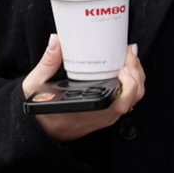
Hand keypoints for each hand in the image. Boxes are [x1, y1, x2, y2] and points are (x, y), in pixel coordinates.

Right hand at [23, 35, 144, 141]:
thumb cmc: (40, 112)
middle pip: (133, 97)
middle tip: (129, 52)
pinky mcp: (107, 114)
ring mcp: (107, 116)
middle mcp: (102, 115)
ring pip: (133, 99)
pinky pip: (128, 100)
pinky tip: (125, 69)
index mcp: (89, 109)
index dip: (129, 82)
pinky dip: (132, 84)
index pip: (120, 101)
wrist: (41, 131)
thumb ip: (48, 63)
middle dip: (137, 73)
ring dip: (136, 78)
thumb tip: (56, 41)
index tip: (124, 64)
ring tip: (129, 57)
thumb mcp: (37, 86)